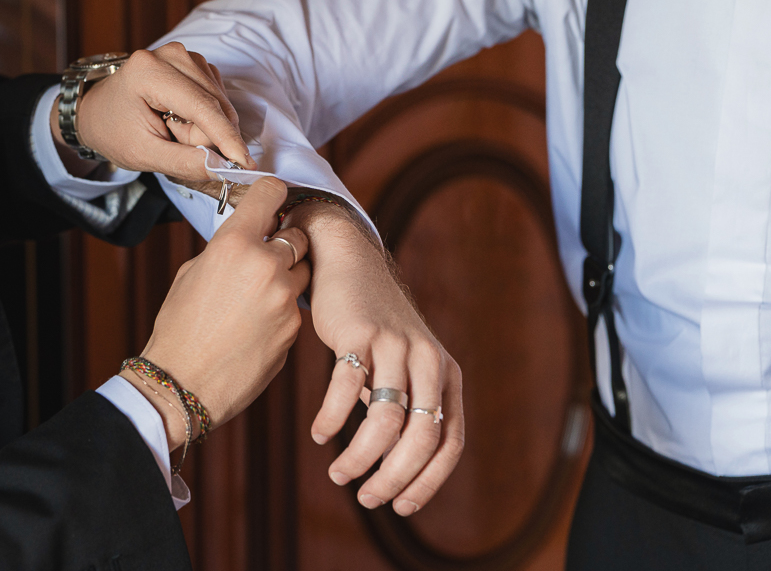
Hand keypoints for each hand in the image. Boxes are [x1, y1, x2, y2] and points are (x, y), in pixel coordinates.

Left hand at [59, 42, 254, 179]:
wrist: (98, 111)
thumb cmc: (114, 131)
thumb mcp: (143, 154)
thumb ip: (183, 162)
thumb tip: (221, 166)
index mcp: (150, 72)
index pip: (202, 107)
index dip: (228, 138)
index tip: (246, 163)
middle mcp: (171, 55)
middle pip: (214, 106)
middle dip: (203, 136)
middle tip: (172, 141)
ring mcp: (185, 55)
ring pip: (219, 103)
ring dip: (203, 127)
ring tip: (172, 128)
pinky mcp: (194, 62)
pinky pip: (217, 97)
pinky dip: (205, 116)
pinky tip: (181, 118)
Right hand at [132, 178, 309, 447]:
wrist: (184, 384)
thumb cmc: (179, 327)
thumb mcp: (192, 272)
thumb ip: (226, 249)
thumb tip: (248, 239)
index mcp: (234, 243)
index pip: (271, 193)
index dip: (273, 193)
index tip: (274, 197)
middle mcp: (266, 264)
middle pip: (296, 236)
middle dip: (283, 244)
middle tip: (262, 259)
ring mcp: (285, 298)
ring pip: (302, 272)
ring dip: (286, 277)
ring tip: (255, 298)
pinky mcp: (295, 328)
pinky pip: (296, 306)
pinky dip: (283, 310)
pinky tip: (256, 325)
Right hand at [285, 202, 463, 516]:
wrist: (351, 262)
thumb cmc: (376, 326)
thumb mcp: (405, 366)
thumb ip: (408, 408)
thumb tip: (397, 470)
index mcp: (447, 375)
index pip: (450, 444)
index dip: (427, 482)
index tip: (399, 507)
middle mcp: (429, 361)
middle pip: (420, 438)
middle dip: (393, 477)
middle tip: (366, 497)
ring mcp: (396, 345)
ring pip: (385, 419)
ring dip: (359, 456)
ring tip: (338, 473)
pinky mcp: (361, 332)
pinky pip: (347, 387)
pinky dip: (332, 419)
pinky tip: (321, 435)